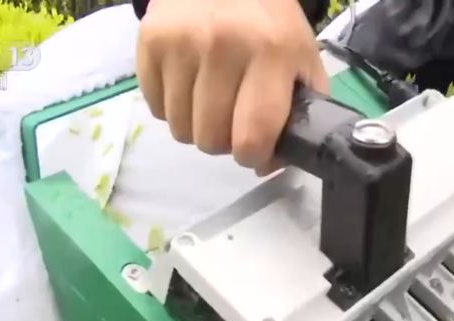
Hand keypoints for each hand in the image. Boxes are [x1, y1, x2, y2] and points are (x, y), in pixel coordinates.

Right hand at [136, 0, 328, 174]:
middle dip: (224, 140)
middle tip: (232, 118)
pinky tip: (189, 82)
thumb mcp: (302, 59)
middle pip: (210, 138)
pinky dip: (173, 107)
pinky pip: (156, 108)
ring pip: (180, 129)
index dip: (253, 156)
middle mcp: (223, 45)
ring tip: (211, 99)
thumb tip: (267, 164)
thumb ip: (299, 114)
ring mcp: (181, 42)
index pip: (252, 135)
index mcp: (272, 52)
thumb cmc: (270, 22)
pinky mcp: (151, 40)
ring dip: (196, 126)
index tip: (255, 149)